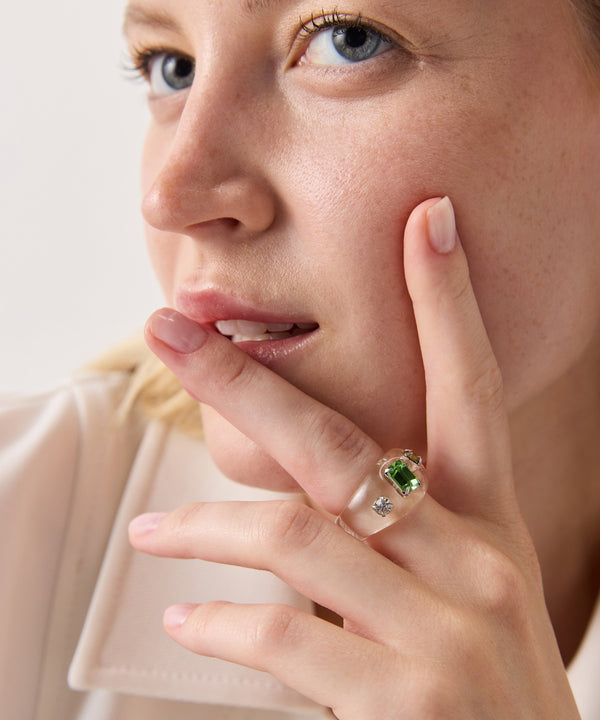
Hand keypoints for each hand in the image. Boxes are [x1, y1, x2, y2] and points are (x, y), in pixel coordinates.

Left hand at [130, 197, 579, 718]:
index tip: (427, 221)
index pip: (469, 387)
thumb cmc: (488, 689)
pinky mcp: (404, 699)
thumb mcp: (461, 597)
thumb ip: (394, 540)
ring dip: (206, 524)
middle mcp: (472, 560)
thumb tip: (311, 500)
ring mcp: (441, 630)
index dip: (448, 300)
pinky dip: (222, 624)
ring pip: (294, 533)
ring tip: (156, 528)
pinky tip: (188, 620)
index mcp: (490, 523)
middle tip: (172, 334)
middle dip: (244, 381)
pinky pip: (284, 634)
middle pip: (340, 442)